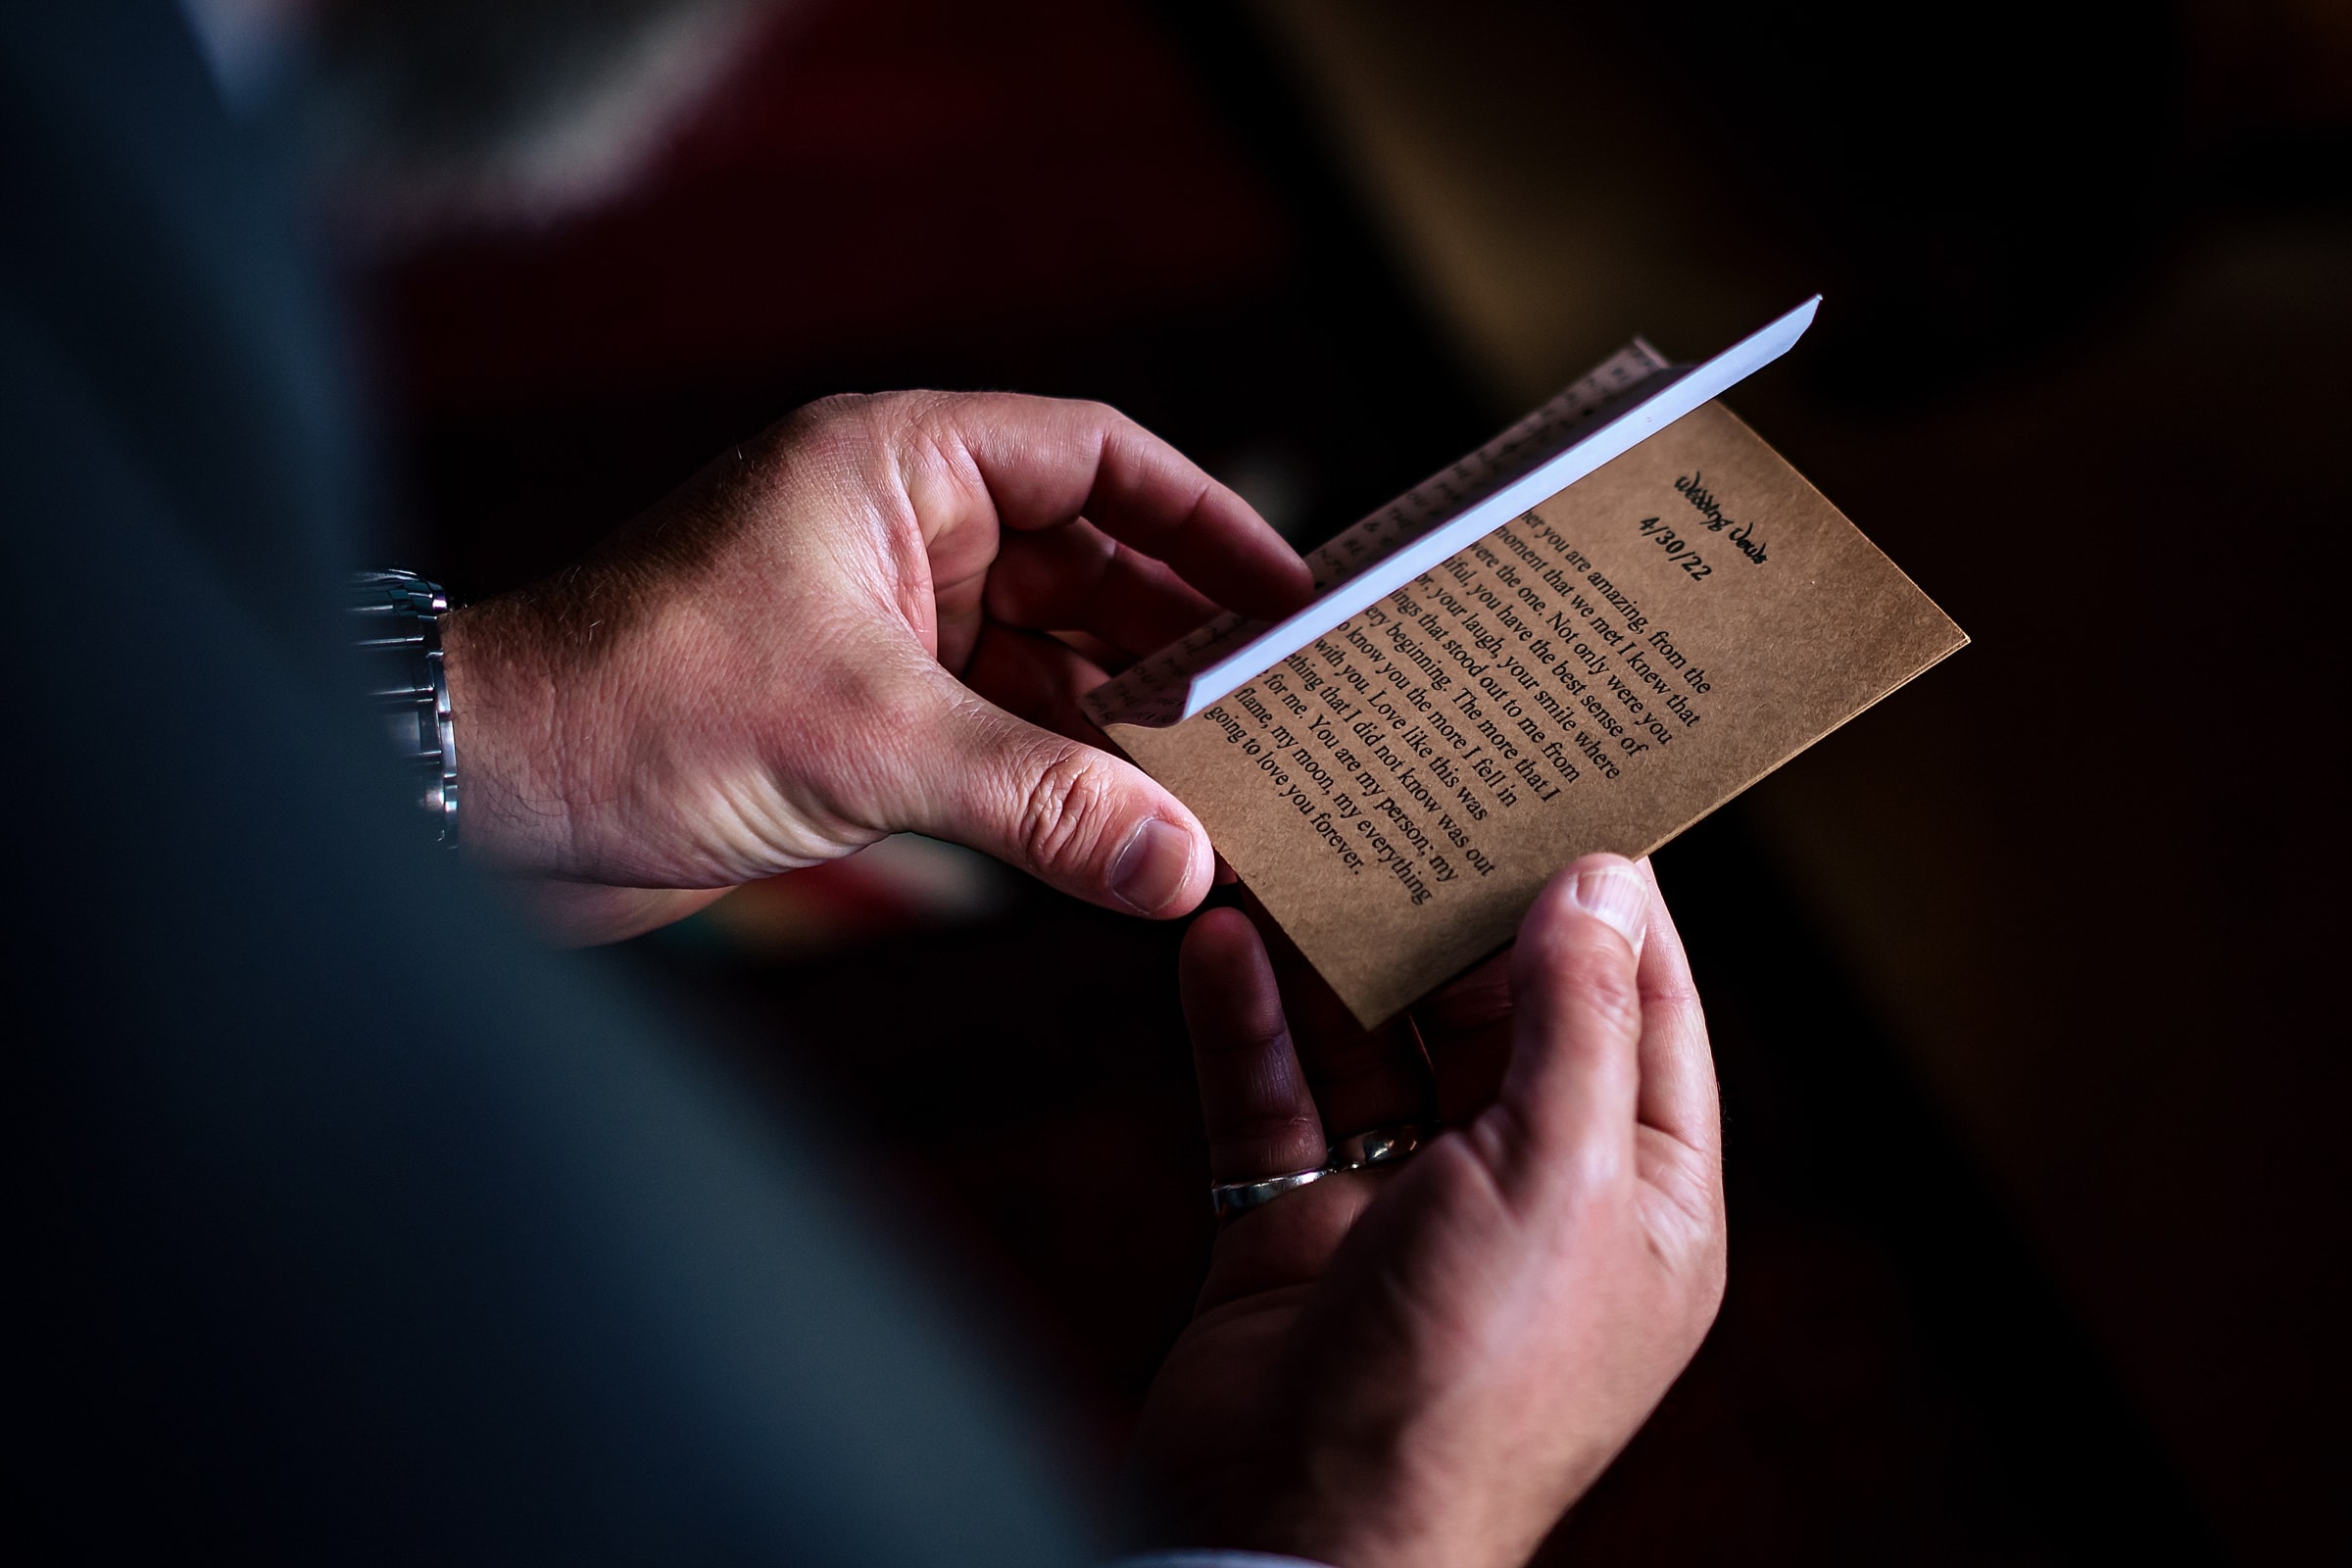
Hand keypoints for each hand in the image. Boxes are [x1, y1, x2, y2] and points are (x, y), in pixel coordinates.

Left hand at [440, 392, 1310, 941]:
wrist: (484, 801)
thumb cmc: (635, 706)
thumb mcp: (864, 742)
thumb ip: (1041, 801)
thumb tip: (1186, 866)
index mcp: (895, 465)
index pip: (1096, 456)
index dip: (1204, 520)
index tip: (1294, 591)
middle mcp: (897, 530)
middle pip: (1088, 564)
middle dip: (1182, 638)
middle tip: (1287, 707)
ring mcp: (882, 625)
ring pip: (1048, 656)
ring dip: (1128, 719)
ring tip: (1235, 781)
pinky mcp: (860, 715)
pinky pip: (999, 730)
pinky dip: (1062, 773)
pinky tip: (1132, 825)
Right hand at [1130, 856, 1725, 1567]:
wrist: (1292, 1534)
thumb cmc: (1462, 1389)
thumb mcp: (1556, 1179)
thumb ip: (1574, 1021)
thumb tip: (1602, 882)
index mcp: (1640, 1202)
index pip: (1646, 1012)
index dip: (1614, 903)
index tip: (1572, 791)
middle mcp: (1529, 1195)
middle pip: (1502, 1014)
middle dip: (1457, 910)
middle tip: (1419, 792)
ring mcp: (1406, 1209)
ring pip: (1379, 1044)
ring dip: (1340, 954)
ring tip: (1308, 843)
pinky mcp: (1296, 1224)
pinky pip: (1276, 1096)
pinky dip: (1248, 1021)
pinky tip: (1220, 942)